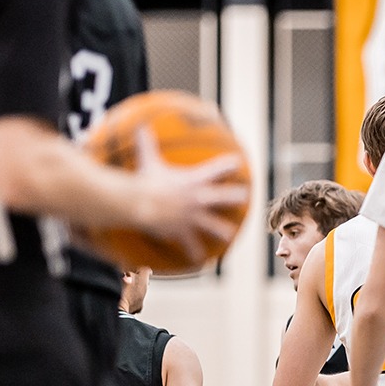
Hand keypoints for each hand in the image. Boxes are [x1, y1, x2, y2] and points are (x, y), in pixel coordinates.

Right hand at [129, 127, 249, 261]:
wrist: (140, 204)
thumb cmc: (144, 181)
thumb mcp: (148, 160)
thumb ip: (146, 143)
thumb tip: (139, 124)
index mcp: (194, 181)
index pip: (217, 169)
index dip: (229, 165)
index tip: (238, 164)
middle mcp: (199, 199)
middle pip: (225, 197)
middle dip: (236, 196)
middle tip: (245, 197)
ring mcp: (193, 218)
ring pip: (214, 226)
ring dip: (222, 231)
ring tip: (230, 235)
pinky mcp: (183, 232)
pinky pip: (190, 245)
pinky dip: (194, 253)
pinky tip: (200, 261)